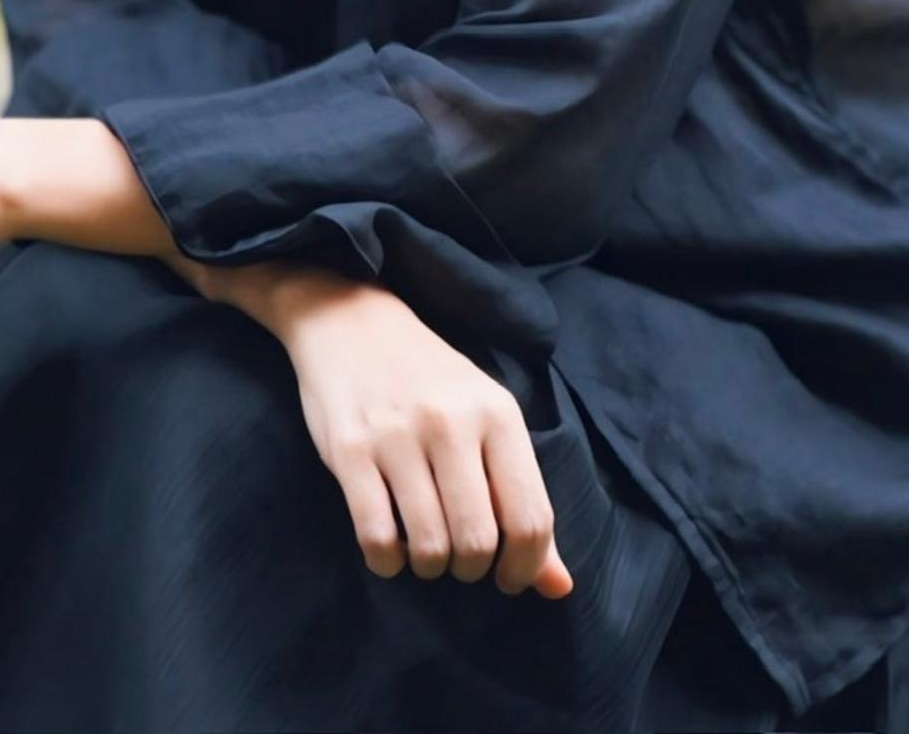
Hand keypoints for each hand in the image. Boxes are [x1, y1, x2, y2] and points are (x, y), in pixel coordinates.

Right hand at [256, 276, 575, 599]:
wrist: (351, 321)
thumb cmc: (431, 382)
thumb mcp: (488, 421)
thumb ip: (522, 500)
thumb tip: (560, 587)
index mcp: (498, 414)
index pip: (530, 516)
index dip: (526, 567)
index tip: (509, 579)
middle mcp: (451, 423)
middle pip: (478, 541)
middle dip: (472, 570)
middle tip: (461, 562)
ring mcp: (396, 436)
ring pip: (428, 545)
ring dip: (429, 567)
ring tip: (426, 553)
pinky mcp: (349, 450)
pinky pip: (376, 536)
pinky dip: (387, 562)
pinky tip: (390, 551)